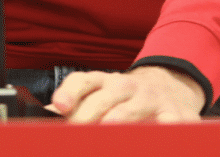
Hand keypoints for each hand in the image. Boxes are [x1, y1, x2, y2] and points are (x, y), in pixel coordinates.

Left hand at [50, 66, 202, 123]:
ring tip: (107, 130)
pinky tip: (151, 139)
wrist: (170, 88)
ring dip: (119, 119)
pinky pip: (169, 124)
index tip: (60, 105)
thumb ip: (73, 106)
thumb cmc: (125, 99)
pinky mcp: (176, 115)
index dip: (70, 92)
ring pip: (132, 109)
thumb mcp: (99, 96)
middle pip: (105, 98)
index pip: (83, 81)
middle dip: (89, 115)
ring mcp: (151, 99)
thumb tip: (44, 118)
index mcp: (103, 83)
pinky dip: (161, 131)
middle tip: (76, 132)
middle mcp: (126, 87)